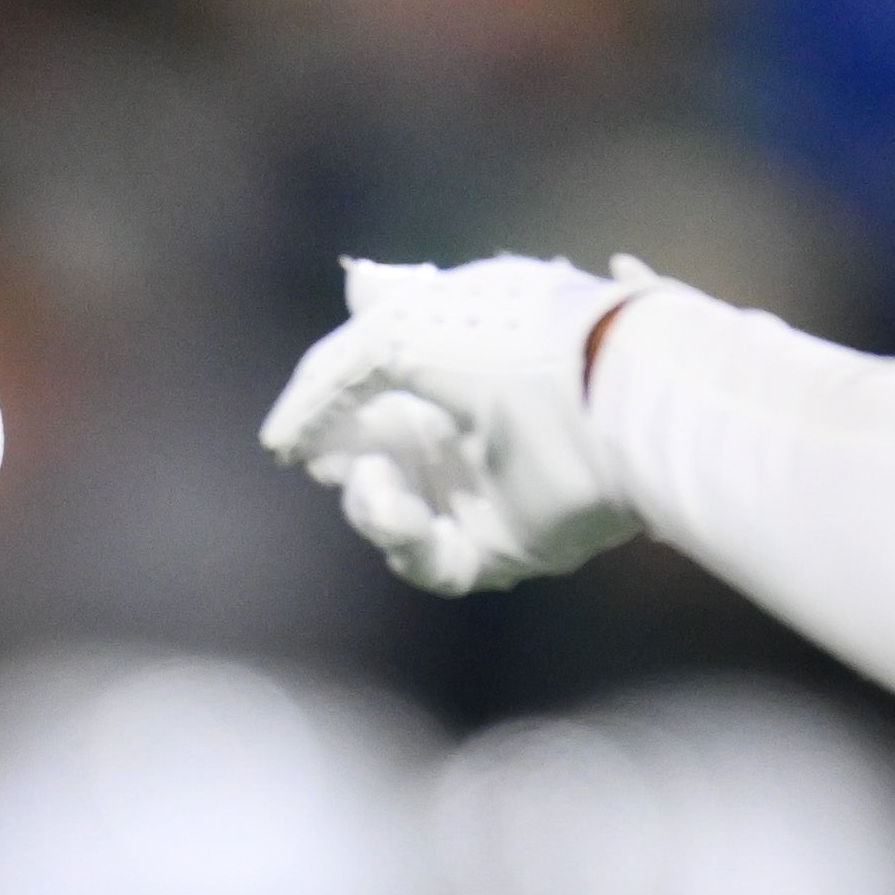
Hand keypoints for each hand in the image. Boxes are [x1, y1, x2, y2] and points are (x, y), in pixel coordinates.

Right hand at [263, 257, 648, 596]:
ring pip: (388, 516)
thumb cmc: (512, 343)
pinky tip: (397, 507)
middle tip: (325, 460)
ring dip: (369, 501)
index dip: (325, 416)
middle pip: (369, 459)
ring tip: (379, 481)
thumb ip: (334, 374)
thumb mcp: (403, 331)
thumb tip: (288, 429)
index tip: (289, 441)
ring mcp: (478, 493)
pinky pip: (426, 562)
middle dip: (342, 461)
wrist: (606, 393)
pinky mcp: (497, 549)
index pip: (367, 395)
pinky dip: (402, 537)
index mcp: (446, 366)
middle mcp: (461, 432)